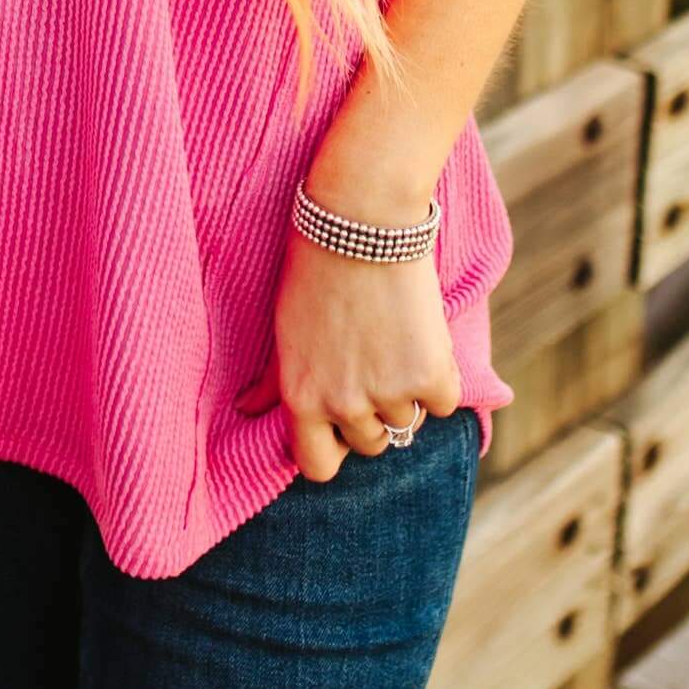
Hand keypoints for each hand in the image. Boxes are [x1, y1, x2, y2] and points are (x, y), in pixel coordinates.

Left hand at [233, 220, 462, 480]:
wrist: (362, 221)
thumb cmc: (314, 267)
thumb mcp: (283, 328)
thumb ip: (273, 381)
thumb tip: (246, 410)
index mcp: (301, 398)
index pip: (318, 467)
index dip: (333, 445)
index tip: (341, 419)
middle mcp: (343, 405)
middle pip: (370, 444)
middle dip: (375, 413)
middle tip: (372, 360)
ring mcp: (388, 394)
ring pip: (408, 422)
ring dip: (407, 391)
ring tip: (393, 338)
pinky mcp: (429, 375)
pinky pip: (443, 401)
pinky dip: (440, 374)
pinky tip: (420, 334)